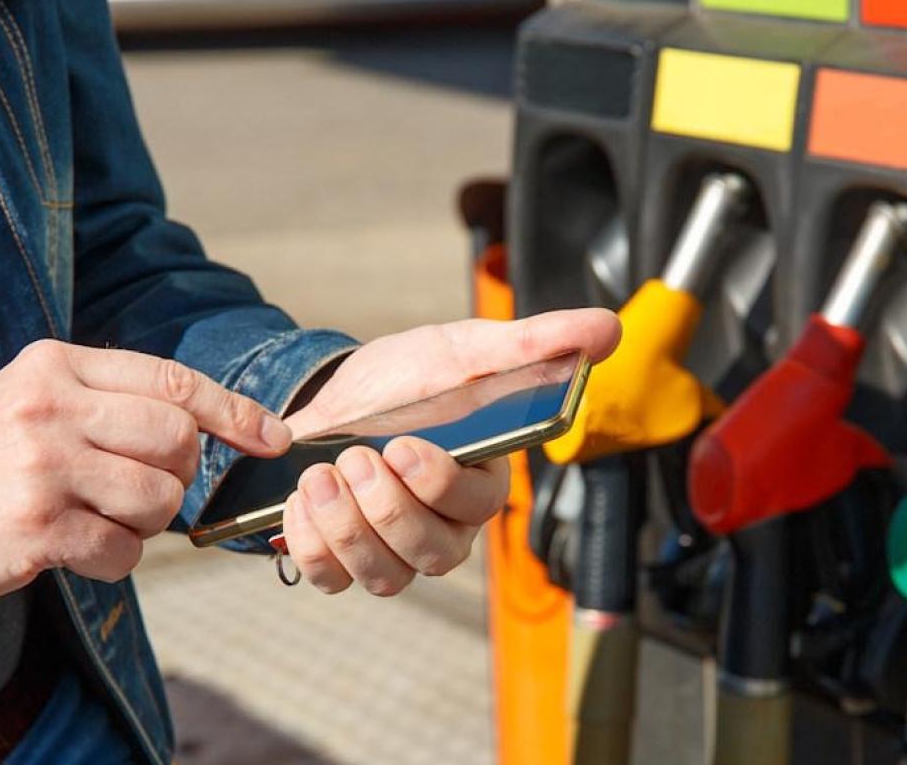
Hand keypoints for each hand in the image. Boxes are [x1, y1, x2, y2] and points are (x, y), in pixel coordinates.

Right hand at [0, 340, 290, 605]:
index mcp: (55, 364)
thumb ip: (107, 400)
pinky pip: (124, 551)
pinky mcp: (36, 528)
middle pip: (177, 441)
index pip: (173, 380)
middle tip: (136, 493)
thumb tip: (204, 424)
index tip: (273, 438)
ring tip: (95, 520)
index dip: (234, 412)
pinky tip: (73, 551)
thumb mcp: (32, 400)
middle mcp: (51, 406)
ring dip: (144, 523)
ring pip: (159, 499)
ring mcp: (42, 466)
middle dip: (177, 477)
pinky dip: (113, 560)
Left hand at [281, 309, 619, 595]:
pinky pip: (330, 578)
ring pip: (383, 576)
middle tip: (354, 456)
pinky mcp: (345, 560)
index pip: (478, 505)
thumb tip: (606, 329)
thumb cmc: (416, 378)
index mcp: (480, 482)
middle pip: (430, 553)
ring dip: (346, 529)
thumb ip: (535, 342)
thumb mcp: (468, 349)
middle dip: (385, 508)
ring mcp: (394, 552)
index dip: (440, 486)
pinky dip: (310, 546)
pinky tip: (301, 499)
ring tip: (318, 476)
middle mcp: (444, 528)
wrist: (344, 393)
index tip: (404, 446)